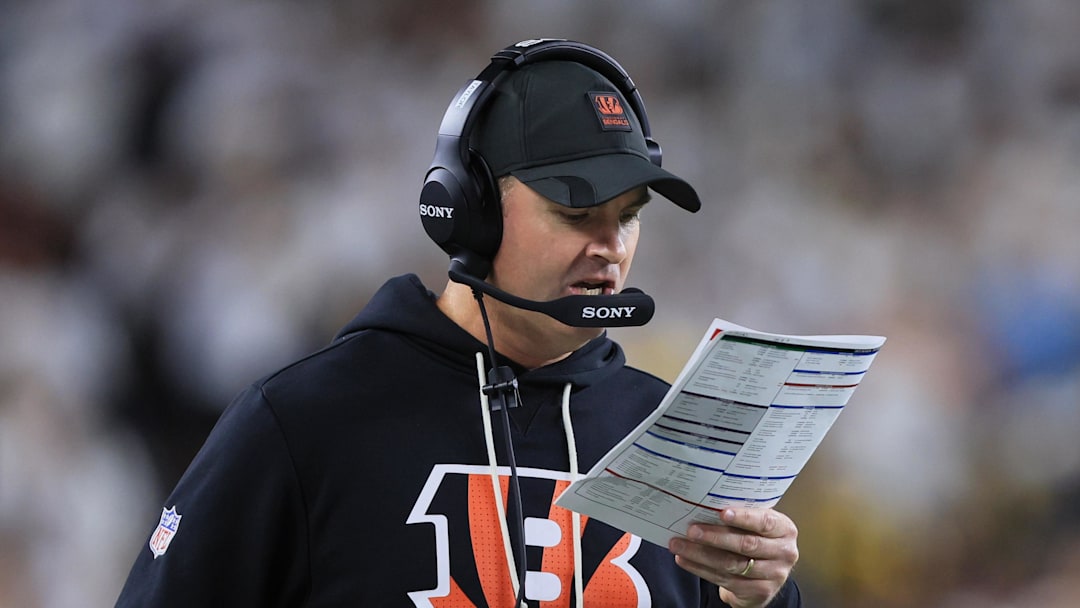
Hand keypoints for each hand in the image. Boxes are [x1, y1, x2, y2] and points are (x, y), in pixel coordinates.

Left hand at [668, 508, 798, 607]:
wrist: (765, 575)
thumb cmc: (757, 539)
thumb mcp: (757, 526)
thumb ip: (742, 516)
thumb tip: (705, 505)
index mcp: (785, 529)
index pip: (765, 521)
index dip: (743, 517)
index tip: (721, 513)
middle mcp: (784, 552)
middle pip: (746, 545)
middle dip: (714, 537)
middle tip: (691, 530)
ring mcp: (774, 575)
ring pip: (732, 564)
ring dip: (701, 554)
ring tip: (679, 545)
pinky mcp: (760, 592)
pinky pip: (725, 580)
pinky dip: (700, 569)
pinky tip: (685, 560)